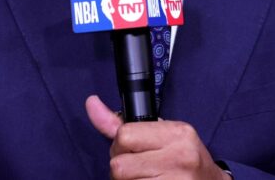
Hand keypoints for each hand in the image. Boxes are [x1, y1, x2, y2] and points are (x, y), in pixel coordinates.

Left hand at [86, 95, 227, 179]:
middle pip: (119, 166)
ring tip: (146, 179)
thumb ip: (122, 123)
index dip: (120, 146)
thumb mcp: (161, 134)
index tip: (133, 150)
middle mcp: (180, 156)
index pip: (125, 136)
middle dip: (122, 169)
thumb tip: (91, 103)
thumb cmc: (183, 159)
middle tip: (139, 169)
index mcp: (177, 133)